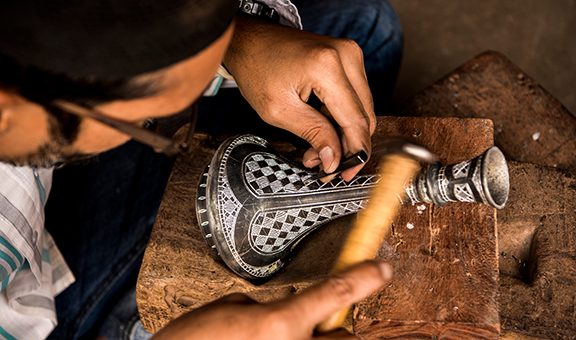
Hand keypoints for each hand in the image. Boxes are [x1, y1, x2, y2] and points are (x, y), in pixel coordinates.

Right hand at [153, 261, 391, 339]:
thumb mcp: (230, 308)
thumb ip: (270, 308)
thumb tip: (291, 312)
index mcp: (280, 324)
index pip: (337, 291)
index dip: (365, 276)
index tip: (382, 267)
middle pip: (345, 337)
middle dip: (336, 328)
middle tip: (315, 322)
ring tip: (287, 338)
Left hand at [224, 16, 375, 180]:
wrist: (249, 40)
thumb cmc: (257, 68)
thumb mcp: (279, 110)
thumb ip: (313, 134)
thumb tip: (334, 159)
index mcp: (327, 67)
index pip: (355, 120)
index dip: (354, 152)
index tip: (345, 174)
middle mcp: (346, 56)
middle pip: (364, 116)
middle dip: (346, 146)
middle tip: (325, 165)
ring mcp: (350, 54)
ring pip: (362, 109)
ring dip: (343, 134)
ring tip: (316, 149)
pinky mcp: (347, 58)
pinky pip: (354, 97)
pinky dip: (341, 117)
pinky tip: (321, 130)